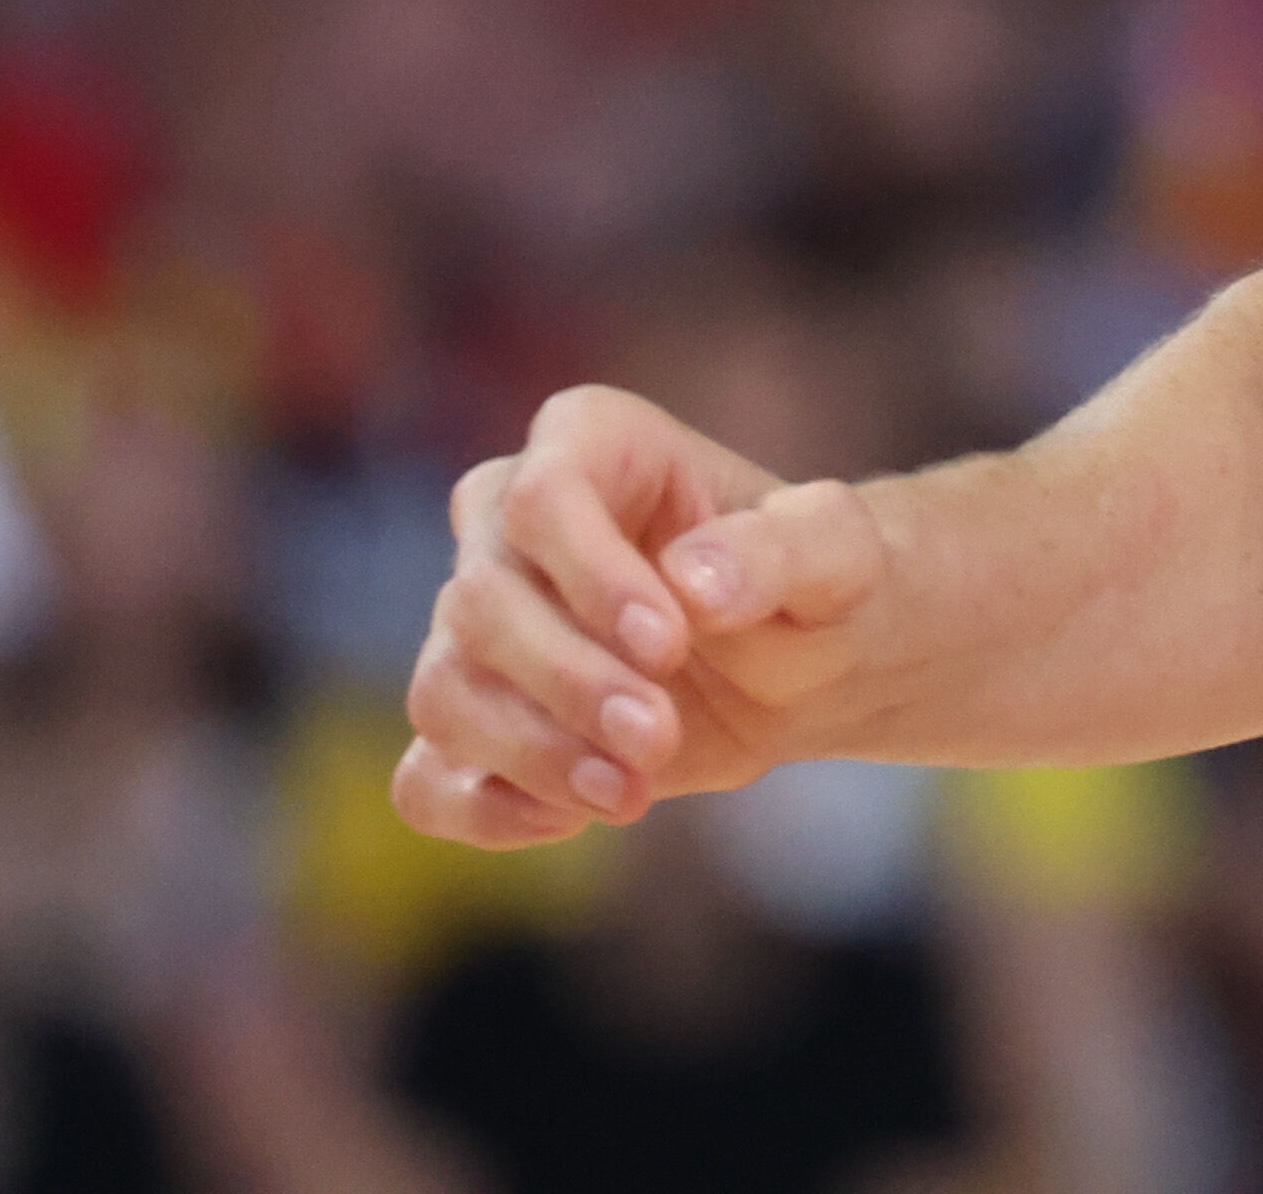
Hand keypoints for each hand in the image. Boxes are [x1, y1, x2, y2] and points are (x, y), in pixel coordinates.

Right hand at [391, 384, 896, 850]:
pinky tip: (568, 820)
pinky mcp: (479, 725)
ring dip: (534, 754)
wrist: (807, 663)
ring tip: (633, 792)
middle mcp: (509, 525)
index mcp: (590, 442)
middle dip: (569, 682)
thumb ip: (784, 547)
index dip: (591, 577)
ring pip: (444, 692)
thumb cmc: (818, 583)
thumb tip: (693, 583)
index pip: (542, 498)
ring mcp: (478, 629)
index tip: (669, 645)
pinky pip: (425, 779)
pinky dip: (482, 811)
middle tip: (659, 737)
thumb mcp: (837, 552)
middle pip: (480, 601)